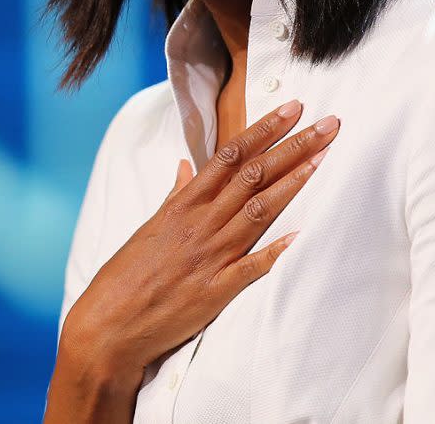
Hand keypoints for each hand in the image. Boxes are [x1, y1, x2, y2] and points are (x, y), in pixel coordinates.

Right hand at [62, 99, 340, 391]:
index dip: (266, 128)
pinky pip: (250, 268)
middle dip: (294, 145)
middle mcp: (201, 222)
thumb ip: (175, 195)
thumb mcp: (150, 225)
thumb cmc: (127, 273)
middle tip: (328, 123)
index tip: (294, 108)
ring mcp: (210, 255)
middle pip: (254, 174)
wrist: (107, 326)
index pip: (232, 154)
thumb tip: (188, 166)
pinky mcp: (215, 291)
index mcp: (185, 203)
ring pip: (258, 210)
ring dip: (294, 182)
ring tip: (323, 157)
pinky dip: (274, 251)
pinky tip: (300, 236)